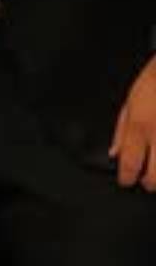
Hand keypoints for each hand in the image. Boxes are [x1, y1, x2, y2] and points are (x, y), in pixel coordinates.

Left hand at [110, 55, 155, 190]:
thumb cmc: (153, 82)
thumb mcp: (129, 101)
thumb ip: (121, 129)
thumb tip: (114, 152)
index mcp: (140, 125)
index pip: (129, 162)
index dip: (126, 176)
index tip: (125, 180)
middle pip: (155, 176)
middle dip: (149, 183)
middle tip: (145, 182)